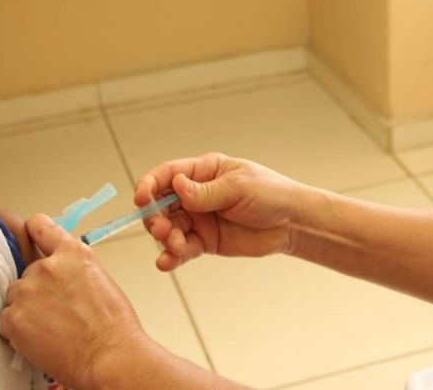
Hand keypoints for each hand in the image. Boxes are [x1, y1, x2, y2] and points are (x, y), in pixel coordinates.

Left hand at [0, 214, 149, 389]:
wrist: (109, 356)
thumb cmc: (113, 325)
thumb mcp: (98, 279)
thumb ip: (74, 268)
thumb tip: (61, 274)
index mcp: (73, 252)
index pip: (40, 226)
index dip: (33, 231)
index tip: (29, 237)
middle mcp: (47, 266)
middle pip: (28, 272)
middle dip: (37, 288)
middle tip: (56, 310)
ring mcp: (28, 291)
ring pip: (16, 296)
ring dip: (26, 308)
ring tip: (49, 327)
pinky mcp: (14, 317)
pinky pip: (6, 319)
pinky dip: (17, 329)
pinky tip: (39, 338)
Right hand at [134, 152, 305, 270]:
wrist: (292, 223)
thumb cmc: (271, 194)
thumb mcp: (239, 187)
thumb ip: (206, 192)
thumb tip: (177, 186)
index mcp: (204, 171)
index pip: (167, 174)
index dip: (149, 184)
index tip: (141, 198)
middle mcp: (196, 194)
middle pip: (161, 203)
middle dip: (155, 217)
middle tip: (162, 229)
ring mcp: (199, 218)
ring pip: (170, 228)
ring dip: (166, 238)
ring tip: (175, 246)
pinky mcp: (205, 241)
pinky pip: (182, 249)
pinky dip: (172, 256)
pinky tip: (165, 262)